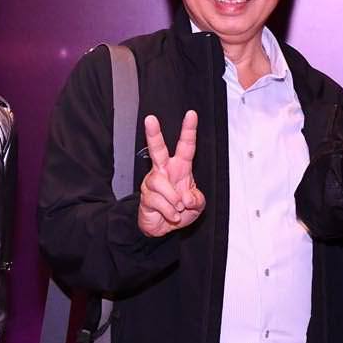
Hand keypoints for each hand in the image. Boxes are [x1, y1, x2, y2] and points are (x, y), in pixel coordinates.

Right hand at [137, 110, 204, 235]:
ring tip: (177, 208)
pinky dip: (168, 211)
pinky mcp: (145, 196)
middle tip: (150, 119)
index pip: (186, 146)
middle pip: (157, 149)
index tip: (191, 114)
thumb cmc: (180, 211)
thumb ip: (197, 200)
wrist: (163, 228)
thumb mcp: (197, 206)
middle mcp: (164, 171)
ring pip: (160, 183)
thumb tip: (186, 196)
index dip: (189, 130)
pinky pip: (157, 201)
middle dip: (153, 134)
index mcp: (181, 167)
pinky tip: (171, 215)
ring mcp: (153, 182)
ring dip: (173, 199)